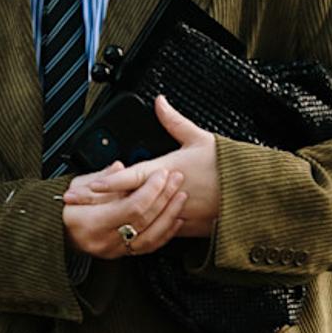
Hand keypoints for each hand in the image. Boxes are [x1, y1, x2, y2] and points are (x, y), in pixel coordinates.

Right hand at [62, 163, 187, 258]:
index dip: (151, 190)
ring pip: (151, 237)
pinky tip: (175, 218)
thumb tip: (119, 168)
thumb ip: (101, 178)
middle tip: (176, 178)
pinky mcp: (122, 255)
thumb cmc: (63, 209)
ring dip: (169, 215)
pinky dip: (165, 232)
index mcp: (92, 222)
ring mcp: (114, 251)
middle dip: (164, 197)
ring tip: (181, 196)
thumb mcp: (76, 187)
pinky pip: (149, 247)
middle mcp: (105, 240)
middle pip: (144, 220)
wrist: (54, 234)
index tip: (161, 174)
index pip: (132, 208)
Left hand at [72, 94, 219, 237]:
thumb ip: (174, 121)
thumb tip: (159, 102)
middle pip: (128, 200)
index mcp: (169, 169)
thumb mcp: (201, 138)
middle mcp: (169, 193)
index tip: (87, 186)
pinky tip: (125, 231)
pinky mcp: (187, 228)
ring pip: (141, 219)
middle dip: (101, 202)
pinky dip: (142, 230)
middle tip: (78, 203)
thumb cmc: (228, 165)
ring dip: (117, 219)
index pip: (130, 177)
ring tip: (92, 220)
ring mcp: (176, 213)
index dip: (106, 182)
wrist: (253, 193)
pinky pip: (159, 231)